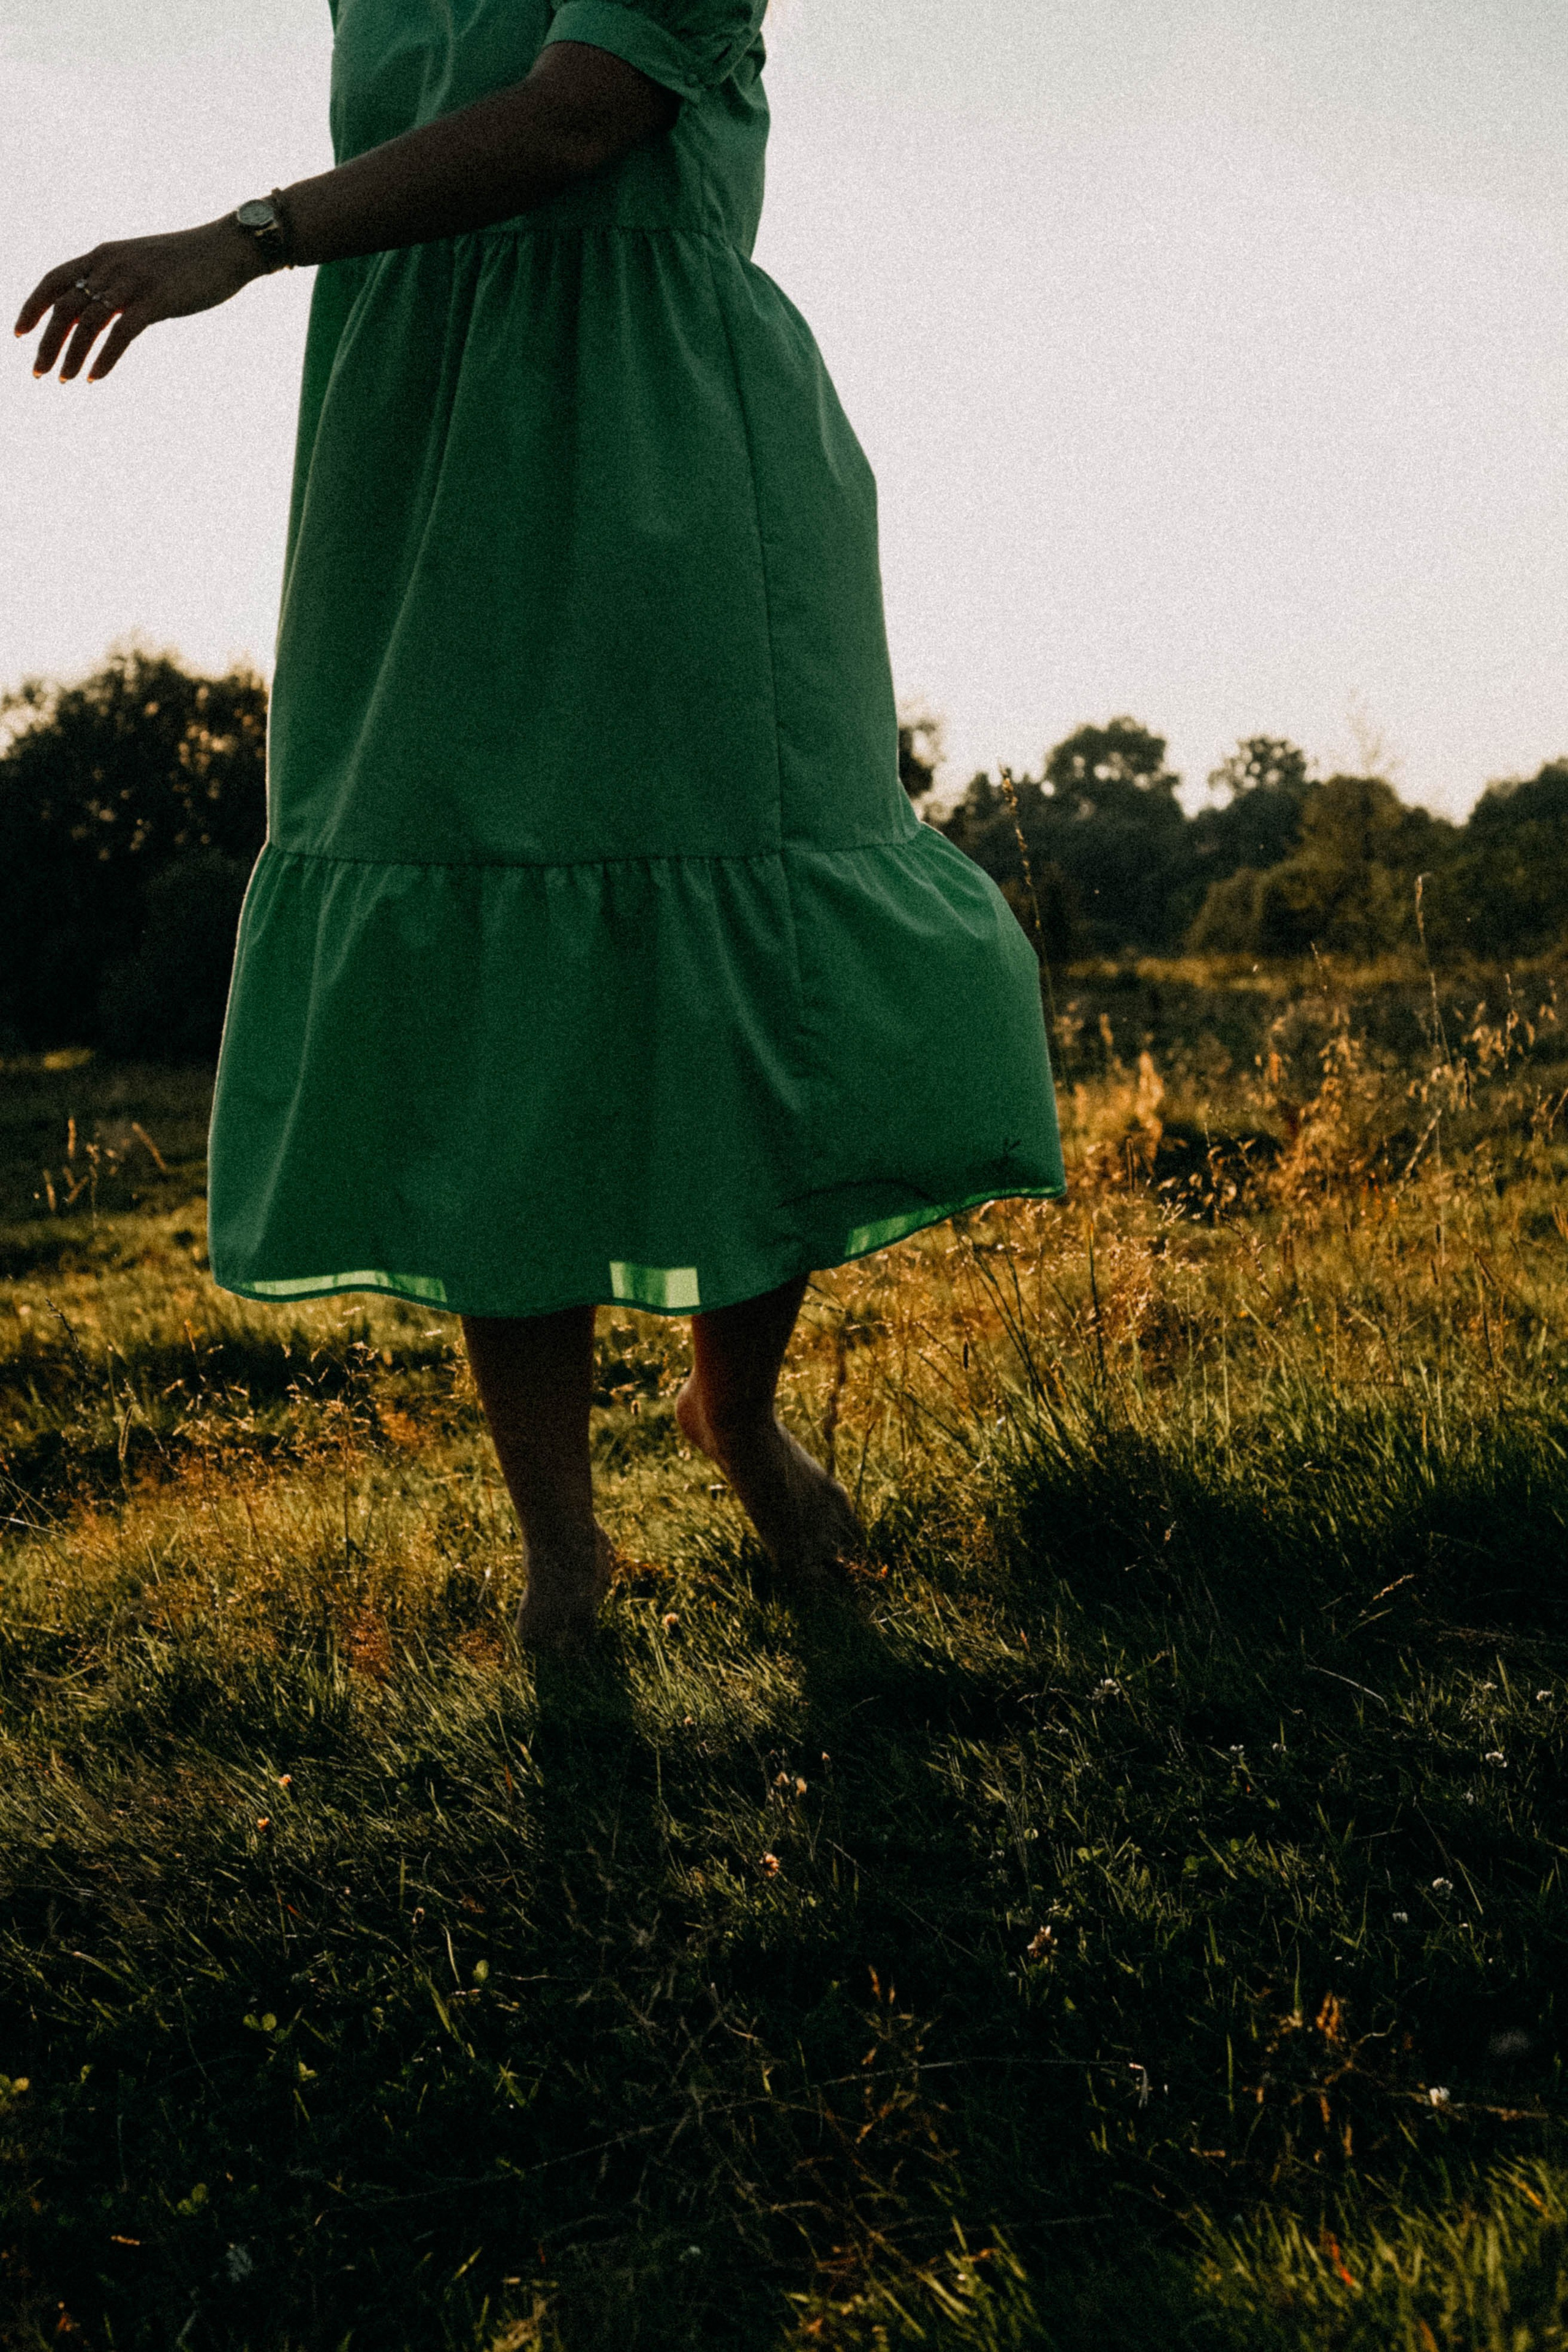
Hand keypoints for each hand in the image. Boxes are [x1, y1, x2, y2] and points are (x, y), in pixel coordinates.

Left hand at [14, 218, 266, 383]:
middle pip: (64, 307)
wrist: (225, 249)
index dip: (32, 306)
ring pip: (87, 323)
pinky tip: (94, 378)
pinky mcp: (156, 301)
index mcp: (103, 255)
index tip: (20, 333)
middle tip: (38, 372)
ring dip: (71, 355)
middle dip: (47, 342)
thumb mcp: (141, 266)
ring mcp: (133, 282)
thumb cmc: (187, 261)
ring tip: (64, 380)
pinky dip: (104, 359)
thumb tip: (98, 313)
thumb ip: (116, 284)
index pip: (54, 280)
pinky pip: (120, 334)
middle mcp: (110, 265)